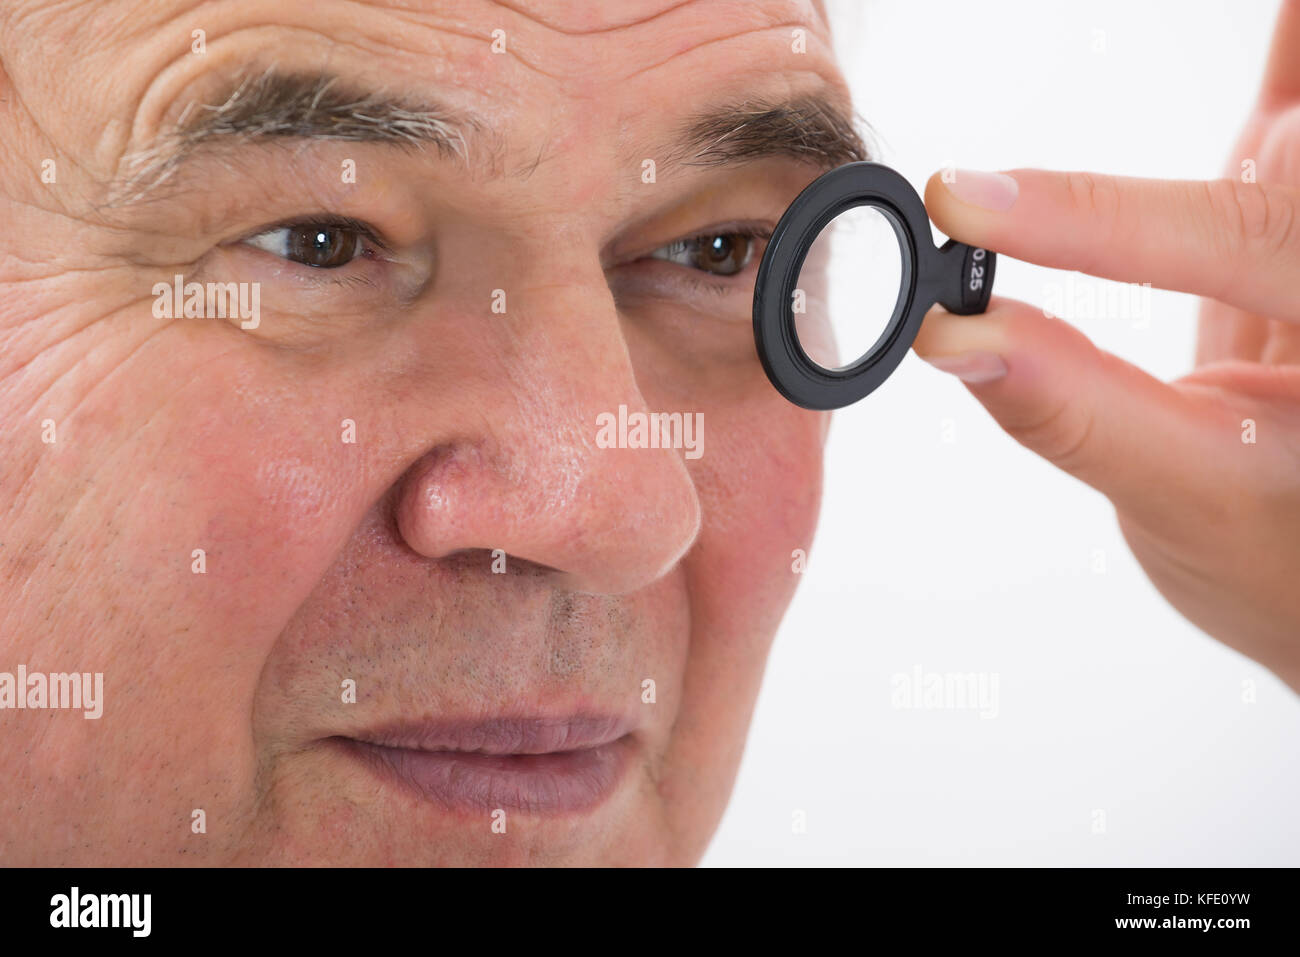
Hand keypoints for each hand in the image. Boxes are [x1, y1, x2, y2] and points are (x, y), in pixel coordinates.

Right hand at [913, 1, 1299, 691]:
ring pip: (1297, 113)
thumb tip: (952, 339)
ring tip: (1257, 20)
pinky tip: (1271, 23)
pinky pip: (1288, 104)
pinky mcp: (1289, 207)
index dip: (1088, 219)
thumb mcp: (1181, 501)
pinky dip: (1279, 52)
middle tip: (1182, 82)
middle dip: (1274, 93)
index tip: (965, 206)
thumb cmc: (1281, 556)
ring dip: (1276, 58)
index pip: (1233, 241)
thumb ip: (1071, 411)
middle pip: (1294, 147)